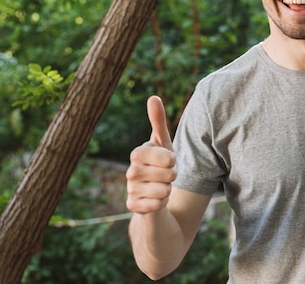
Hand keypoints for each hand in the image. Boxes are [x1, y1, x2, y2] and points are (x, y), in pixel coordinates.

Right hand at [126, 96, 176, 213]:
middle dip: (173, 176)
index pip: (163, 155)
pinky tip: (157, 200)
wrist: (154, 196)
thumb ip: (158, 122)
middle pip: (167, 174)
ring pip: (163, 190)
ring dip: (168, 189)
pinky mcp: (132, 206)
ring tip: (163, 187)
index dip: (171, 160)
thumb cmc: (161, 166)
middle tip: (168, 176)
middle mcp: (130, 171)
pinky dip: (161, 203)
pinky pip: (156, 205)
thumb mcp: (163, 144)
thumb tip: (153, 97)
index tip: (170, 161)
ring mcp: (130, 189)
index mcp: (137, 153)